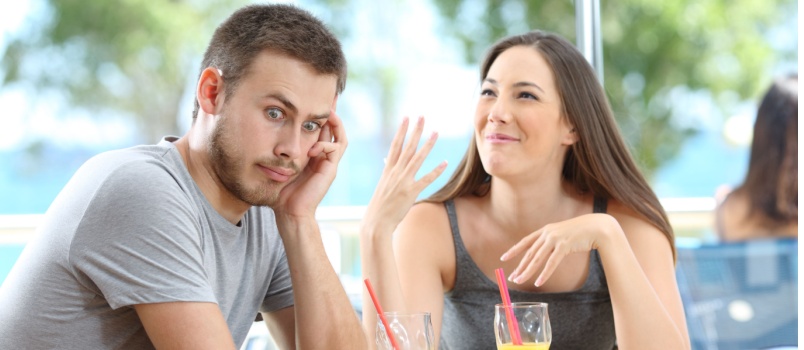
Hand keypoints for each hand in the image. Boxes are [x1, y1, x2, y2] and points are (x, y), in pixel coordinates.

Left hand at [276, 109, 346, 218]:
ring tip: (327, 112)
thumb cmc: (280, 191)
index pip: (321, 130)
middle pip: (334, 130)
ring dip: (335, 123)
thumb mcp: (277, 163)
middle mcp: (323, 158)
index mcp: (313, 155)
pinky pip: (336, 149)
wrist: (289, 213)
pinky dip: (326, 143)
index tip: (311, 99)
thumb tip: (267, 129)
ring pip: (340, 137)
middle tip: (326, 98)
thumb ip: (278, 150)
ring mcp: (328, 164)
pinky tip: (313, 146)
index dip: (319, 115)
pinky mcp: (330, 170)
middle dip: (330, 113)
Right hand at [362, 116, 446, 234]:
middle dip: (415, 131)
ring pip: (417, 159)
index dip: (401, 131)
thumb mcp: (382, 184)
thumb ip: (387, 171)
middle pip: (407, 147)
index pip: (395, 146)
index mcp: (388, 170)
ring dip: (428, 145)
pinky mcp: (411, 192)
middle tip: (421, 117)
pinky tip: (445, 163)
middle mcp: (395, 172)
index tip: (406, 118)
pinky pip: (426, 179)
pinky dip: (436, 171)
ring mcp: (403, 181)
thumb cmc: (380, 205)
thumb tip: (386, 160)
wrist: (376, 223)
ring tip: (436, 132)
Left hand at [500, 213, 618, 286]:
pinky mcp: (564, 246)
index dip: (514, 250)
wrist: (596, 227)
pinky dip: (544, 274)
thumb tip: (543, 252)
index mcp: (545, 230)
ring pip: (537, 259)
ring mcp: (555, 239)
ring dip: (527, 271)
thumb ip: (552, 241)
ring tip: (519, 281)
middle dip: (519, 266)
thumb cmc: (580, 232)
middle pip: (530, 253)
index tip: (503, 258)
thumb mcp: (562, 234)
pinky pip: (551, 263)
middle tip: (511, 277)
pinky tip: (538, 282)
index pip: (525, 241)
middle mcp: (548, 233)